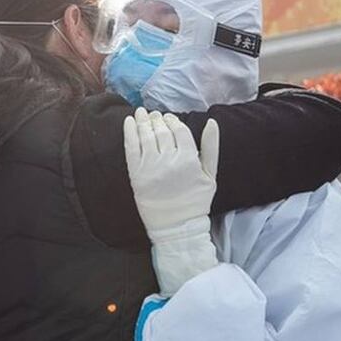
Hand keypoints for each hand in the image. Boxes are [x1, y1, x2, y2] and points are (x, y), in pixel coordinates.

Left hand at [124, 108, 219, 294]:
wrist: (177, 227)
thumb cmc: (196, 201)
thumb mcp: (210, 175)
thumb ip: (211, 147)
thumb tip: (211, 122)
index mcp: (189, 159)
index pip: (180, 130)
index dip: (174, 121)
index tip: (169, 118)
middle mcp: (169, 160)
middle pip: (162, 131)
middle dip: (158, 120)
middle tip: (155, 115)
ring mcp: (151, 167)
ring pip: (146, 135)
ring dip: (144, 121)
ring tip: (142, 113)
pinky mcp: (136, 174)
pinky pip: (131, 147)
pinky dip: (129, 131)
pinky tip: (129, 121)